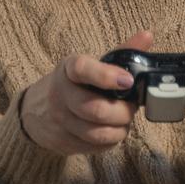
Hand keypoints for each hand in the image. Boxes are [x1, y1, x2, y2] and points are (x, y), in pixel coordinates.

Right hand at [19, 30, 153, 155]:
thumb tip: (148, 36)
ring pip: (99, 133)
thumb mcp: (93, 65)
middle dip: (124, 112)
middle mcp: (59, 95)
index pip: (82, 69)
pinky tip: (111, 130)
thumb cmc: (76, 84)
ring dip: (120, 129)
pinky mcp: (61, 142)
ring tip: (123, 120)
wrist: (36, 109)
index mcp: (68, 69)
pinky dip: (111, 141)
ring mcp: (58, 121)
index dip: (106, 75)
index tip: (128, 81)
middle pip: (97, 110)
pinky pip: (96, 147)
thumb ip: (121, 53)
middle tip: (131, 108)